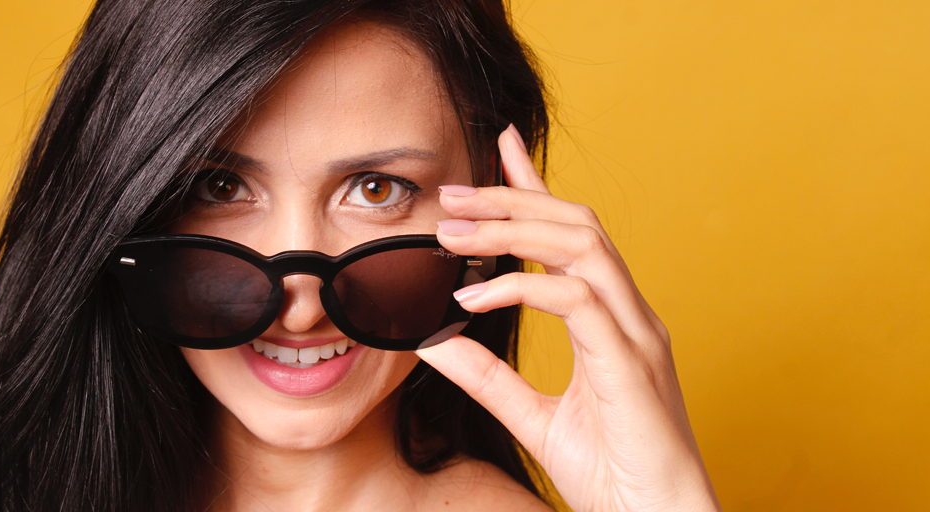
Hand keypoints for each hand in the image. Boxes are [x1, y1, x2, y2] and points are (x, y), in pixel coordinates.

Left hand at [417, 125, 720, 511]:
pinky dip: (523, 288)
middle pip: (577, 225)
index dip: (536, 188)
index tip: (501, 149)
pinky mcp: (631, 362)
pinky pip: (577, 301)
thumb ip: (489, 378)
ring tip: (454, 231)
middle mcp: (630, 314)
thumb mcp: (534, 418)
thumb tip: (439, 342)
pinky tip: (476, 297)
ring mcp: (636, 333)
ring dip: (515, 230)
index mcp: (612, 321)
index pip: (572, 235)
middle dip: (514, 198)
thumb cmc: (612, 473)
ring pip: (582, 247)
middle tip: (454, 194)